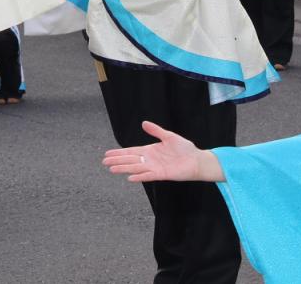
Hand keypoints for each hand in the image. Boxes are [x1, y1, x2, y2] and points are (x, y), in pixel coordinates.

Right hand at [102, 121, 224, 182]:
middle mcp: (149, 160)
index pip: (131, 152)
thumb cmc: (184, 148)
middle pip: (130, 160)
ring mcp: (154, 168)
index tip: (107, 154)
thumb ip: (156, 131)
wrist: (196, 160)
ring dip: (124, 169)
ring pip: (135, 168)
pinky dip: (139, 177)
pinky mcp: (161, 174)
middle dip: (117, 161)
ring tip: (112, 169)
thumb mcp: (169, 136)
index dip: (119, 153)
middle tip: (104, 162)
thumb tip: (143, 123)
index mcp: (150, 151)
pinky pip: (147, 176)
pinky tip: (130, 178)